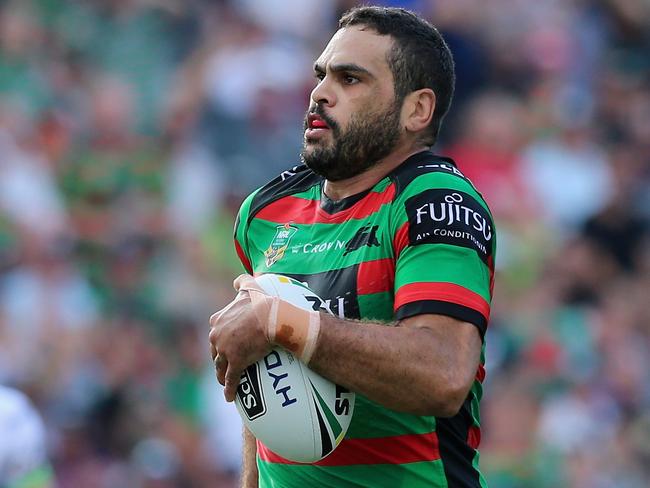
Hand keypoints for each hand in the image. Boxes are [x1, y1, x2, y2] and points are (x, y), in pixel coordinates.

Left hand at [209, 275, 272, 401]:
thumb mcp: (249, 288)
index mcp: (217, 321)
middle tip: (225, 364)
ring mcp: (225, 350)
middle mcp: (217, 336)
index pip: (215, 334)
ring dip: (221, 375)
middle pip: (215, 351)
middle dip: (218, 358)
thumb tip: (236, 280)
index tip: (223, 346)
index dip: (219, 341)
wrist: (272, 317)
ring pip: (220, 366)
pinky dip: (230, 389)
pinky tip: (230, 397)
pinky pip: (231, 379)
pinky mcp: (235, 363)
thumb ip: (241, 282)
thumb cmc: (262, 303)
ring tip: (225, 381)